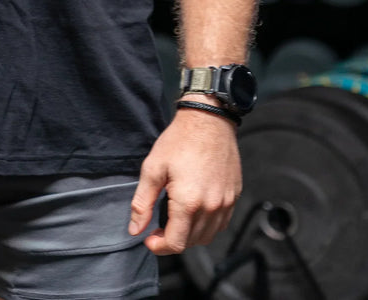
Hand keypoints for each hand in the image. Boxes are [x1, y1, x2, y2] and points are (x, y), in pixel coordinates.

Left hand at [128, 106, 240, 254]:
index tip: (148, 240)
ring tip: (174, 220)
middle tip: (157, 228)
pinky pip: (220, 223)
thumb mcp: (152, 168)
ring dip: (189, 235)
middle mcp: (211, 207)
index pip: (176, 243)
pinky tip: (193, 212)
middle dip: (172, 241)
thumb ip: (143, 203)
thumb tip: (135, 229)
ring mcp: (225, 203)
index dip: (159, 247)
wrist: (208, 121)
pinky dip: (206, 226)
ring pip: (208, 236)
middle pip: (191, 242)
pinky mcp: (233, 196)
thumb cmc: (179, 141)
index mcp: (189, 203)